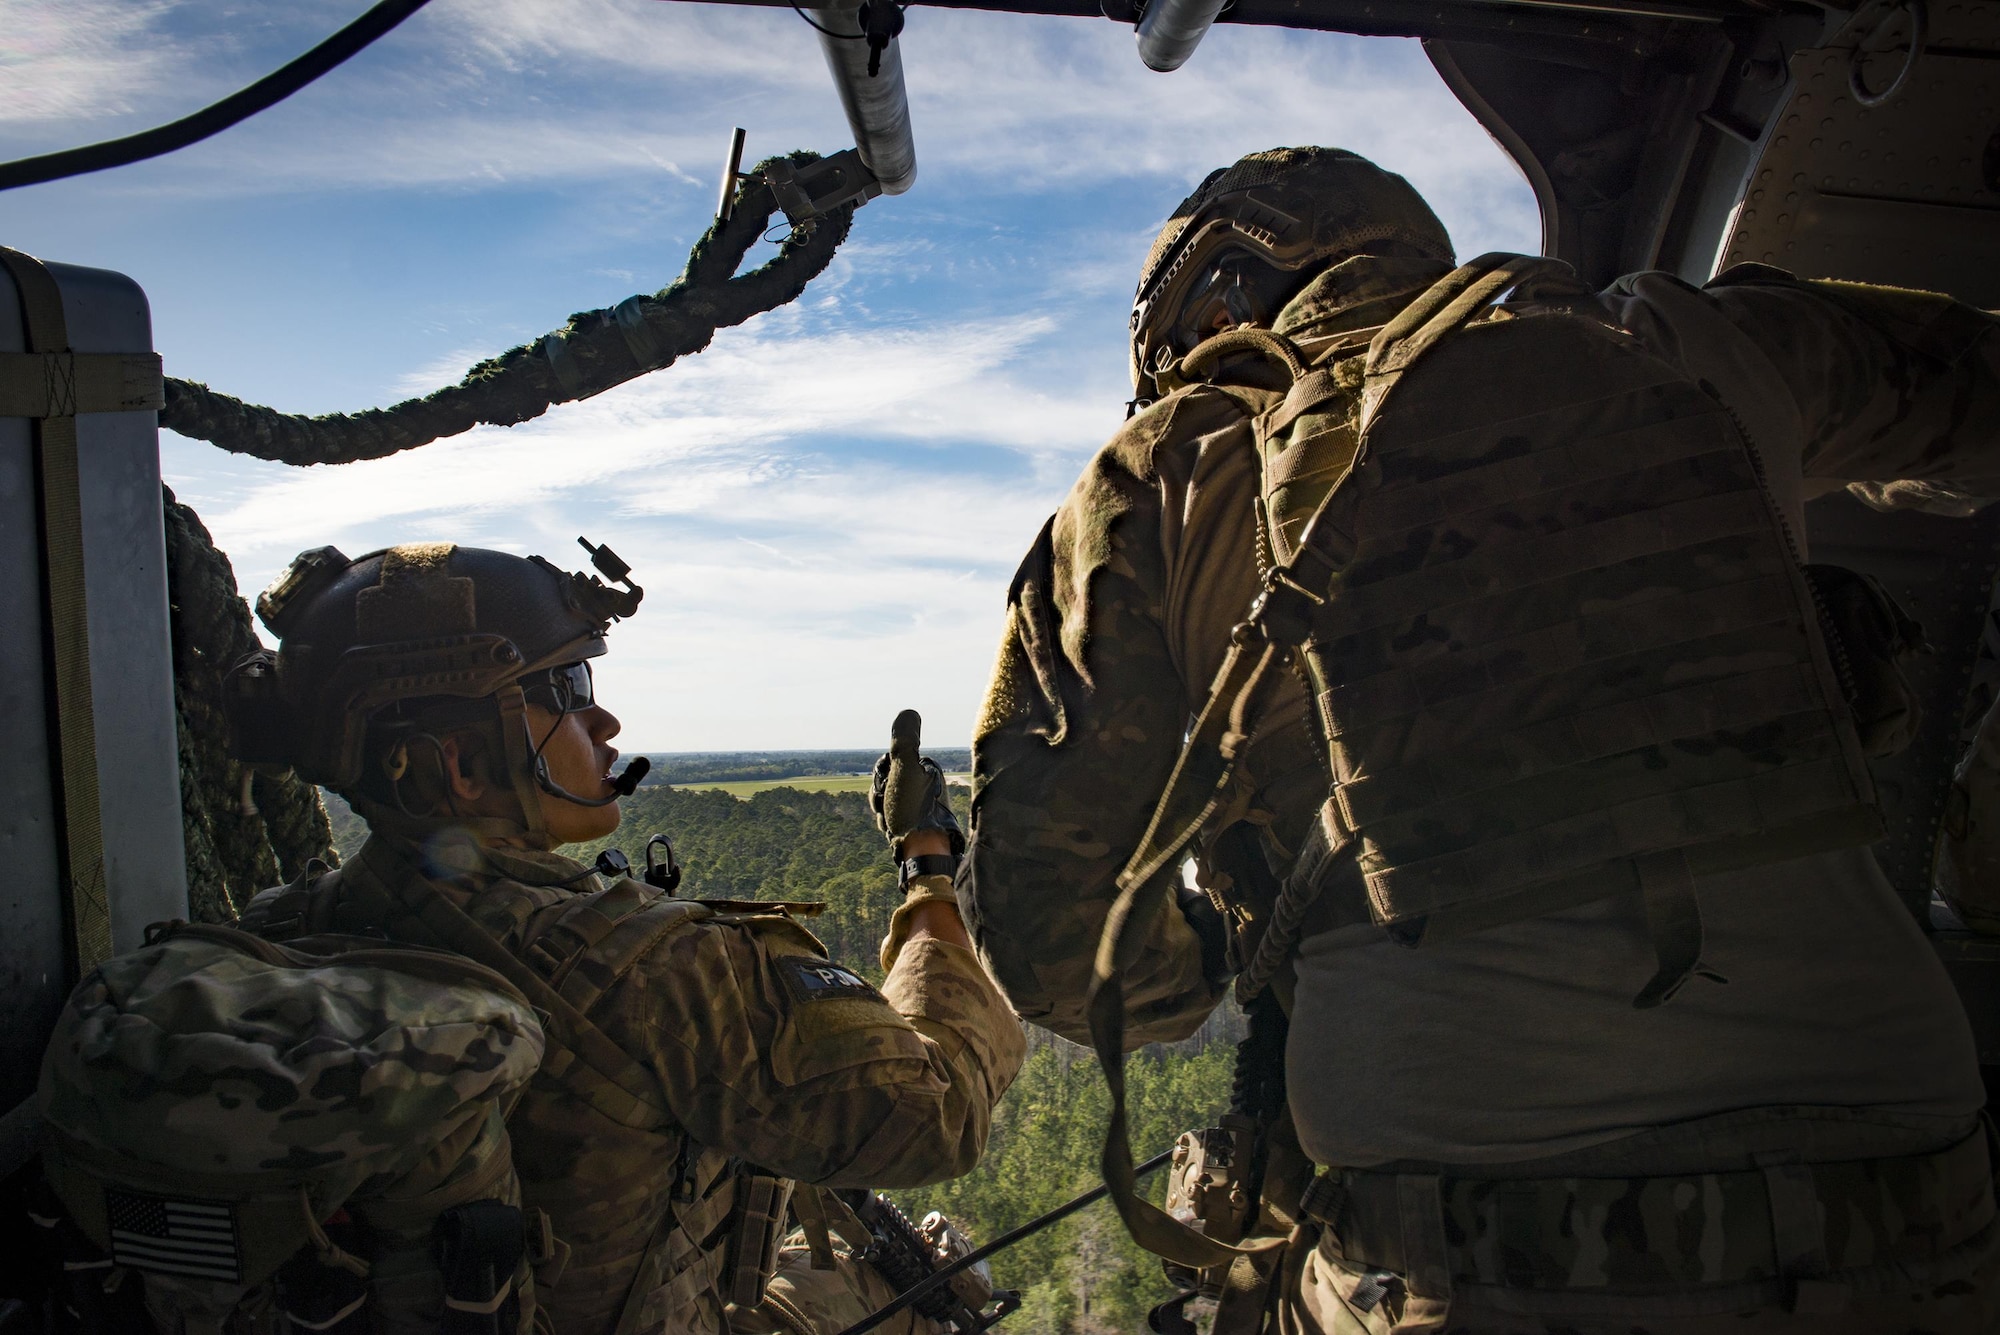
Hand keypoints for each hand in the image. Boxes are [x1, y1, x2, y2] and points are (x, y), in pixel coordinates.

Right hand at [869, 710, 963, 862]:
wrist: (925, 852)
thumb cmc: (914, 810)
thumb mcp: (906, 768)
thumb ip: (905, 741)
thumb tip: (909, 712)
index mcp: (928, 770)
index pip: (888, 764)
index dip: (881, 777)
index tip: (888, 788)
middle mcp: (928, 786)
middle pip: (886, 784)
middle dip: (880, 797)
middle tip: (889, 807)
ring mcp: (923, 806)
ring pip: (886, 803)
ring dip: (882, 812)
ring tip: (893, 822)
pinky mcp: (919, 825)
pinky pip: (892, 820)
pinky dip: (889, 825)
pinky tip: (896, 833)